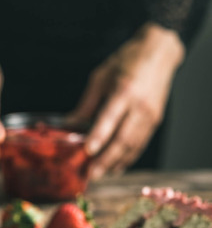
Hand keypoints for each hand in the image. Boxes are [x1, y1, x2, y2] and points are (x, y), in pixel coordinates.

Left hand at [68, 23, 184, 178]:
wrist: (159, 53)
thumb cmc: (126, 62)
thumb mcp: (101, 77)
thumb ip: (86, 103)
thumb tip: (69, 124)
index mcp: (124, 90)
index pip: (110, 118)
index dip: (99, 136)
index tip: (87, 151)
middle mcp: (140, 105)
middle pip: (123, 138)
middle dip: (107, 159)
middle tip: (91, 174)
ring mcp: (150, 115)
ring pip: (134, 145)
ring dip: (117, 162)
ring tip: (101, 174)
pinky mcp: (155, 121)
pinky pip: (141, 144)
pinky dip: (128, 157)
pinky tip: (116, 166)